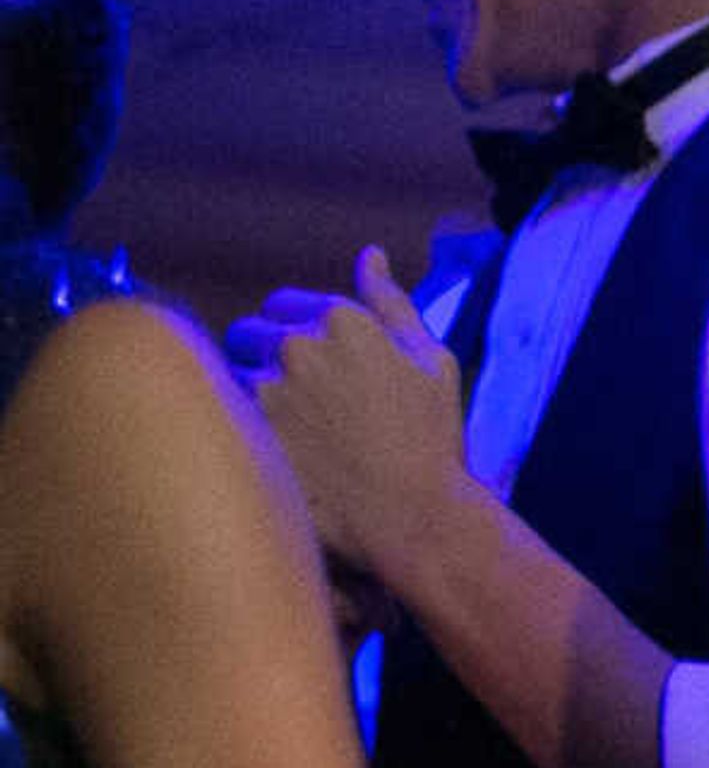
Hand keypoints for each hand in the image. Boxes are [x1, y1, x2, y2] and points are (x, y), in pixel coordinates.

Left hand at [229, 249, 469, 579]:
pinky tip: (266, 450)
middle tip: (295, 395)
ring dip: (246, 391)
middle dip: (263, 354)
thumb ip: (391, 302)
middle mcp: (296, 346)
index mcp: (342, 320)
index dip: (295, 327)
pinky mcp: (242, 434)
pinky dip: (234, 427)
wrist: (412, 512)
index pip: (283, 303)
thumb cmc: (430, 435)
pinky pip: (218, 416)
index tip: (311, 359)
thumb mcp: (431, 358)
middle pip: (247, 332)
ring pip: (226, 373)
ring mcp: (264, 391)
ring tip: (281, 426)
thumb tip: (370, 255)